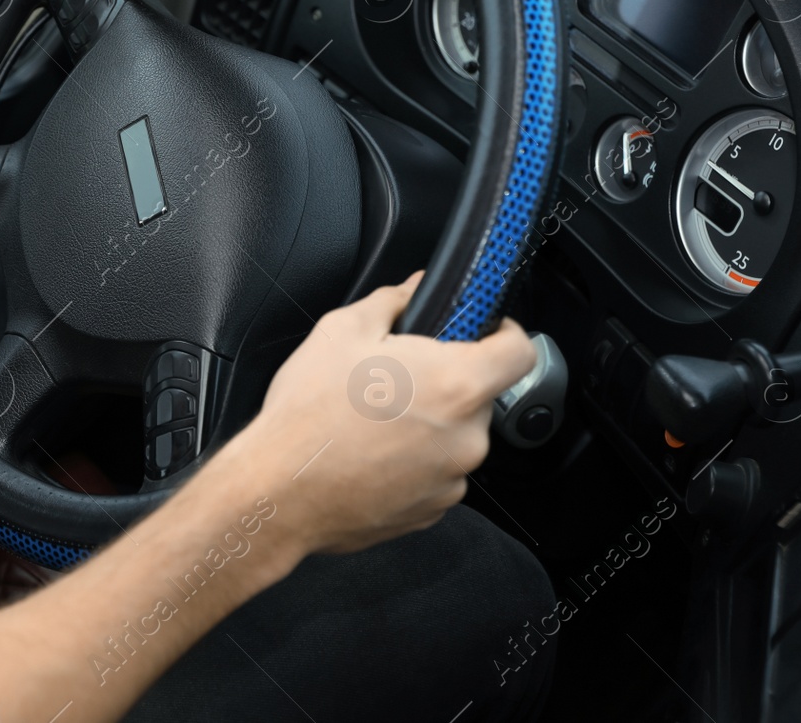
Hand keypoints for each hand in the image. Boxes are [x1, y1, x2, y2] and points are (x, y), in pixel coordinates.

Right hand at [228, 272, 536, 554]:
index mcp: (455, 384)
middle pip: (479, 395)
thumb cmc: (308, 415)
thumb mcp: (341, 330)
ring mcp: (451, 479)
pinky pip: (436, 473)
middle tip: (396, 376)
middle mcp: (466, 437)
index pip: (520, 351)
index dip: (505, 332)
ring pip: (455, 436)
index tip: (485, 330)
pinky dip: (413, 461)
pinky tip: (370, 453)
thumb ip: (392, 301)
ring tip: (374, 420)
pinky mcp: (431, 510)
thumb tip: (415, 291)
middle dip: (445, 381)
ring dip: (428, 424)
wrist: (279, 492)